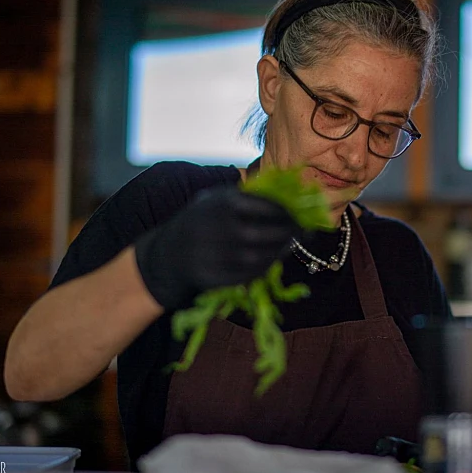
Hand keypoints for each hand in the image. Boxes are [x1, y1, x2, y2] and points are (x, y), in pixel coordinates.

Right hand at [134, 187, 300, 311]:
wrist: (168, 252)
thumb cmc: (202, 220)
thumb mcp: (217, 198)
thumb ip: (247, 196)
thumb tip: (290, 195)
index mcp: (224, 203)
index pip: (268, 206)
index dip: (290, 211)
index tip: (302, 213)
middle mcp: (220, 229)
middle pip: (268, 234)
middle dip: (290, 233)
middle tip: (303, 232)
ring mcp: (216, 255)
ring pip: (261, 256)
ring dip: (280, 251)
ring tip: (289, 244)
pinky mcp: (213, 277)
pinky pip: (249, 275)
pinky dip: (265, 267)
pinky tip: (272, 259)